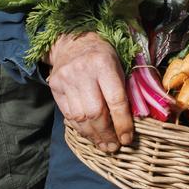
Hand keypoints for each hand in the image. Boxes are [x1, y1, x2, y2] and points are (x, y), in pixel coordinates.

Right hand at [46, 32, 133, 152]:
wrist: (73, 41)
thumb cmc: (103, 54)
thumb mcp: (119, 64)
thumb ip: (125, 89)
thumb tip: (133, 122)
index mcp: (104, 63)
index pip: (116, 100)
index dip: (123, 123)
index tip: (127, 139)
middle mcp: (83, 71)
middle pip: (96, 113)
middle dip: (107, 134)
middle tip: (115, 147)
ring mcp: (66, 79)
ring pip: (80, 117)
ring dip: (93, 136)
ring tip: (104, 145)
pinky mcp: (55, 86)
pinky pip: (68, 115)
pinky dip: (80, 129)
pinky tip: (90, 135)